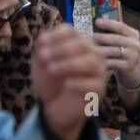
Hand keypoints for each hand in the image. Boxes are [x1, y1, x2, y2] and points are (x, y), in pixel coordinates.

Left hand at [31, 25, 106, 139]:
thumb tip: (42, 37)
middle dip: (60, 49)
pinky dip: (78, 82)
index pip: (71, 31)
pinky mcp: (99, 90)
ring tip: (51, 70)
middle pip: (82, 44)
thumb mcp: (41, 66)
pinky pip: (93, 83)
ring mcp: (98, 72)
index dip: (56, 36)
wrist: (56, 108)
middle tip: (43, 57)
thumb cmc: (51, 83)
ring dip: (68, 64)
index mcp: (78, 44)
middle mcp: (91, 54)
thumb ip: (41, 51)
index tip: (41, 45)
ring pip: (90, 61)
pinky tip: (66, 85)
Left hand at [91, 17, 139, 87]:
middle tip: (89, 37)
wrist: (134, 72)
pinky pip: (112, 63)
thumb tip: (97, 25)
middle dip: (101, 37)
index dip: (108, 23)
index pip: (121, 26)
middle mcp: (135, 44)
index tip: (97, 21)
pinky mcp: (128, 66)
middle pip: (116, 38)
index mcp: (133, 34)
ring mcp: (133, 56)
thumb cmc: (123, 54)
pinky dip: (102, 61)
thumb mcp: (124, 42)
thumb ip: (114, 34)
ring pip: (113, 51)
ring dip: (99, 50)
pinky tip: (94, 60)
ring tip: (89, 49)